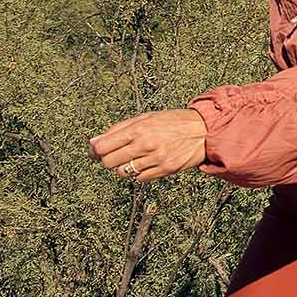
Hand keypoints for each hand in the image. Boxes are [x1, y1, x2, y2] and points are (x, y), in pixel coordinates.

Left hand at [89, 108, 207, 183]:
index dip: (94, 151)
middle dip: (108, 159)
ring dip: (124, 167)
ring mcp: (155, 159)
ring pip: (123, 172)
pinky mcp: (165, 170)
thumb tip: (94, 141)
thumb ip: (119, 128)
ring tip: (133, 159)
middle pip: (109, 162)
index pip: (102, 146)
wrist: (203, 130)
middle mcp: (145, 144)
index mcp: (138, 128)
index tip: (94, 152)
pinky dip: (139, 173)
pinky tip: (146, 164)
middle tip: (115, 155)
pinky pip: (139, 179)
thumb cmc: (174, 121)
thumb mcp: (146, 117)